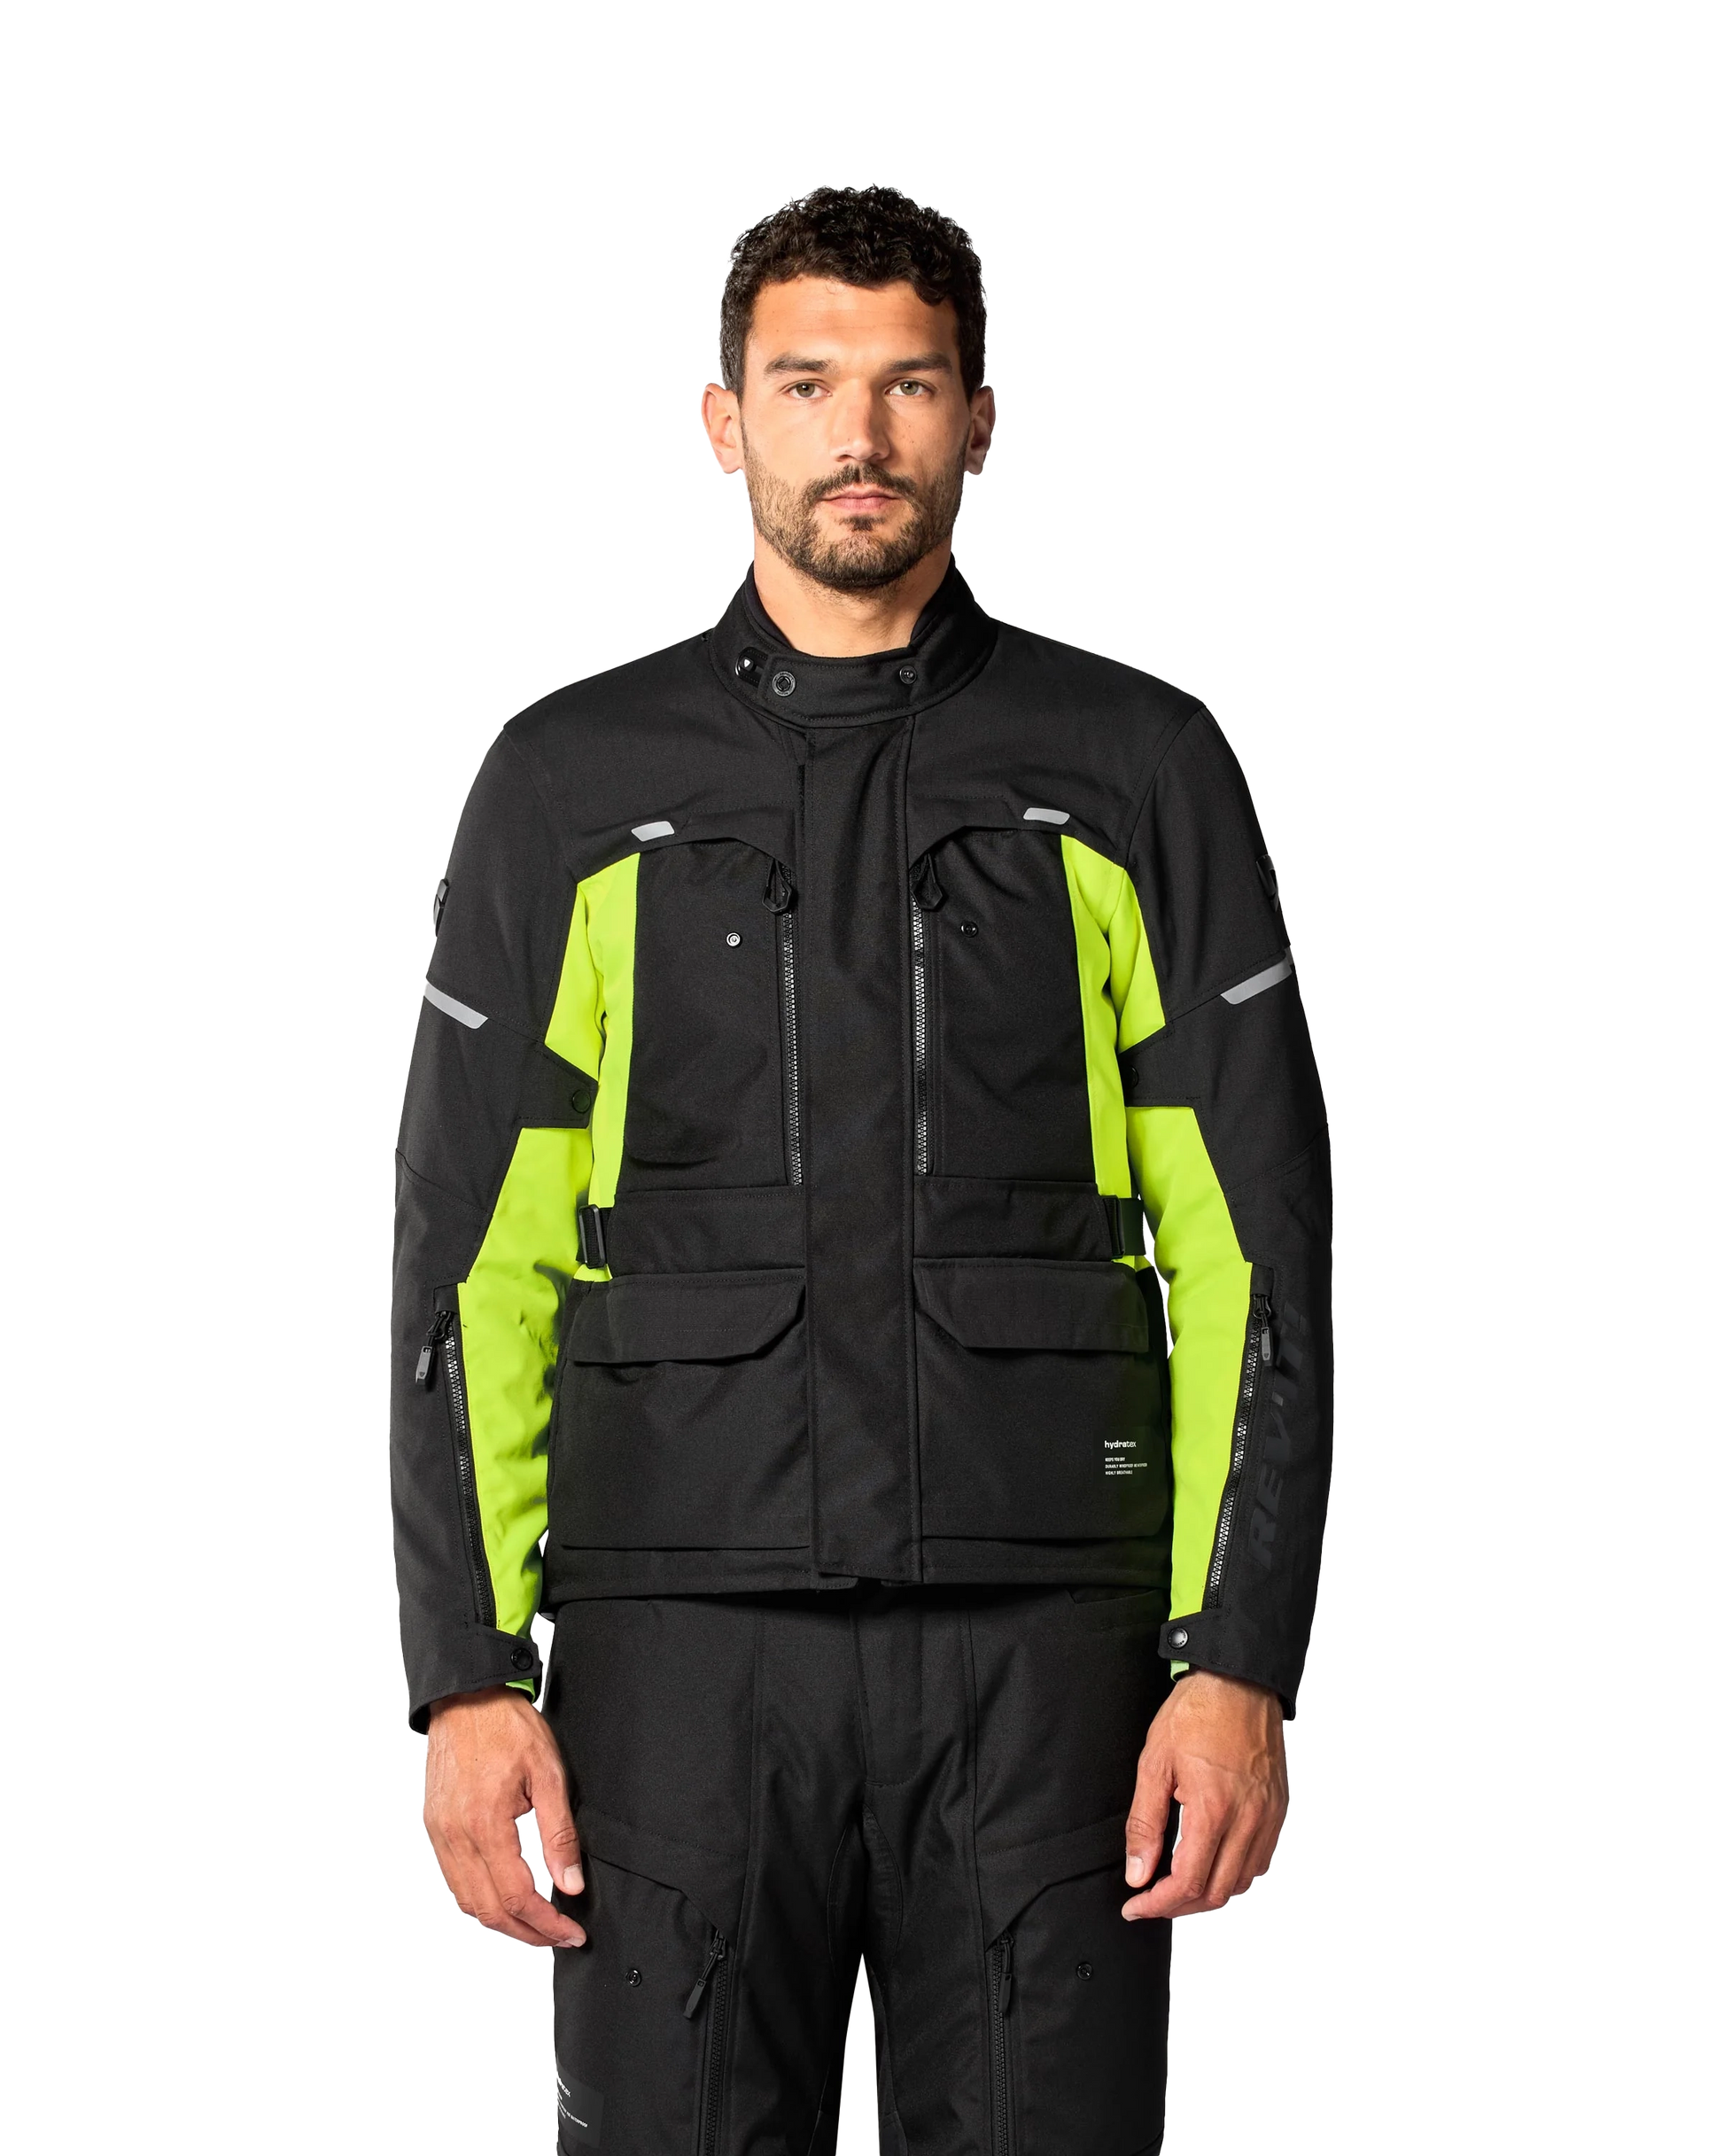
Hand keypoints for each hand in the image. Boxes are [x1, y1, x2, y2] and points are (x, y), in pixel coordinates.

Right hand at [421, 1685, 587, 1949]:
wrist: (466, 1698)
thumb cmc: (508, 1727)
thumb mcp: (549, 1773)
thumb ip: (559, 1833)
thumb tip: (571, 1883)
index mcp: (486, 1824)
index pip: (518, 1897)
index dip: (547, 1924)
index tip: (572, 1933)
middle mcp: (456, 1836)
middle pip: (488, 1911)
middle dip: (526, 1934)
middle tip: (557, 1937)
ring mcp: (439, 1834)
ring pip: (466, 1902)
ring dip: (501, 1923)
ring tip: (534, 1926)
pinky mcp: (433, 1828)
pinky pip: (453, 1881)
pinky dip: (478, 1900)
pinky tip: (502, 1898)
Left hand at [1121, 1670, 1287, 1920]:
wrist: (1239, 1681)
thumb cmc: (1195, 1714)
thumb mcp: (1154, 1762)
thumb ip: (1144, 1823)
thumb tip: (1138, 1873)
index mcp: (1213, 1809)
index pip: (1188, 1882)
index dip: (1159, 1904)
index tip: (1136, 1906)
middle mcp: (1248, 1820)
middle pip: (1216, 1892)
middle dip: (1180, 1906)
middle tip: (1152, 1901)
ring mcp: (1268, 1817)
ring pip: (1241, 1883)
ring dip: (1208, 1894)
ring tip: (1178, 1888)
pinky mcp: (1278, 1809)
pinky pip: (1260, 1861)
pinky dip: (1235, 1876)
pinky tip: (1213, 1865)